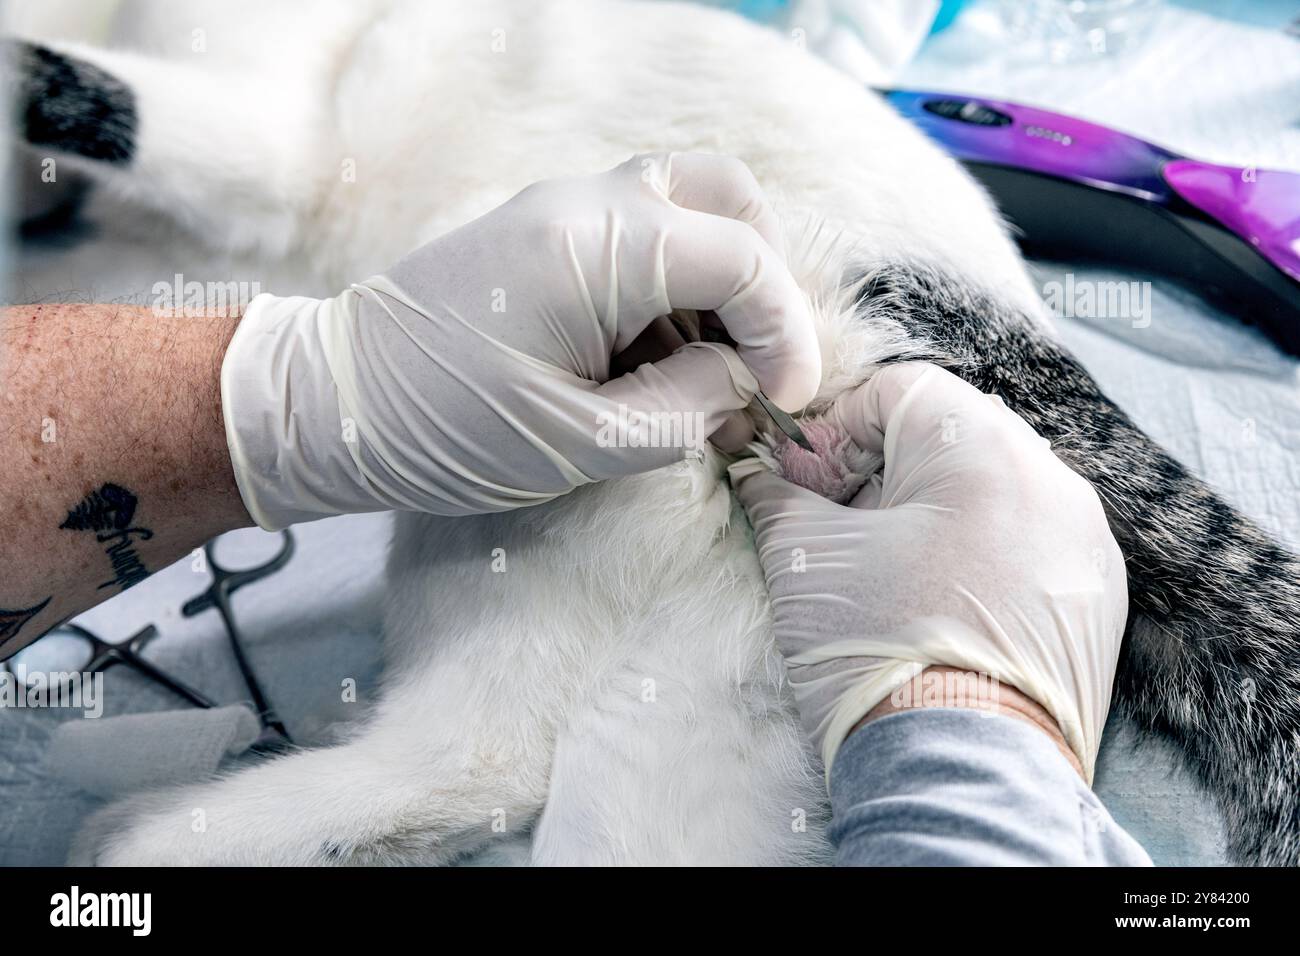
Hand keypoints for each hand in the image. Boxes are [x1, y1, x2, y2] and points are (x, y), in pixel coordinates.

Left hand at [222, 153, 819, 528]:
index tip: (785, 401)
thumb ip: (687, 405)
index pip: (744, 258)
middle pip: (729, 196)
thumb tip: (745, 380)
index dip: (787, 333)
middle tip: (755, 364)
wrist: (330, 404)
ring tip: (700, 375)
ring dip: (720, 284)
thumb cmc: (444, 430)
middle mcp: (587, 204)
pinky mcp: (546, 235)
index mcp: (598, 248)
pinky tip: (653, 363)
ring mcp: (562, 211)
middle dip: (765, 281)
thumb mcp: (583, 441)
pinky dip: (674, 290)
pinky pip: (642, 236)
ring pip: (689, 207)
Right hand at [728, 363, 1127, 781]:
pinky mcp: (1098, 598)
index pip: (900, 390)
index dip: (838, 427)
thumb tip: (756, 475)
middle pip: (952, 435)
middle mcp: (1052, 480)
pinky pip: (1031, 543)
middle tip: (838, 523)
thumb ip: (776, 495)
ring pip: (994, 489)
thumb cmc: (880, 651)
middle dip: (884, 469)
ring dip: (934, 511)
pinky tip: (940, 605)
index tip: (807, 480)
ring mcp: (1084, 542)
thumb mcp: (805, 559)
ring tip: (888, 571)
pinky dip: (982, 554)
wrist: (961, 770)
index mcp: (984, 449)